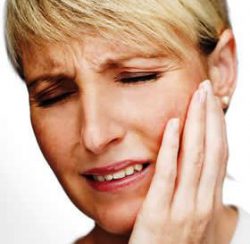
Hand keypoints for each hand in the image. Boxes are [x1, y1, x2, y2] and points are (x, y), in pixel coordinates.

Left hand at [129, 80, 227, 243]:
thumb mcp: (196, 223)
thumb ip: (203, 201)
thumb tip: (217, 188)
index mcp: (210, 202)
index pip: (219, 155)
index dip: (218, 126)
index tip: (214, 102)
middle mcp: (203, 203)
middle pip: (211, 150)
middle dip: (211, 116)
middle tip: (207, 87)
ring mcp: (183, 209)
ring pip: (195, 157)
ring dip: (197, 123)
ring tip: (196, 96)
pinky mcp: (159, 214)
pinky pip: (168, 174)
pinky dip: (172, 147)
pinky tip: (173, 124)